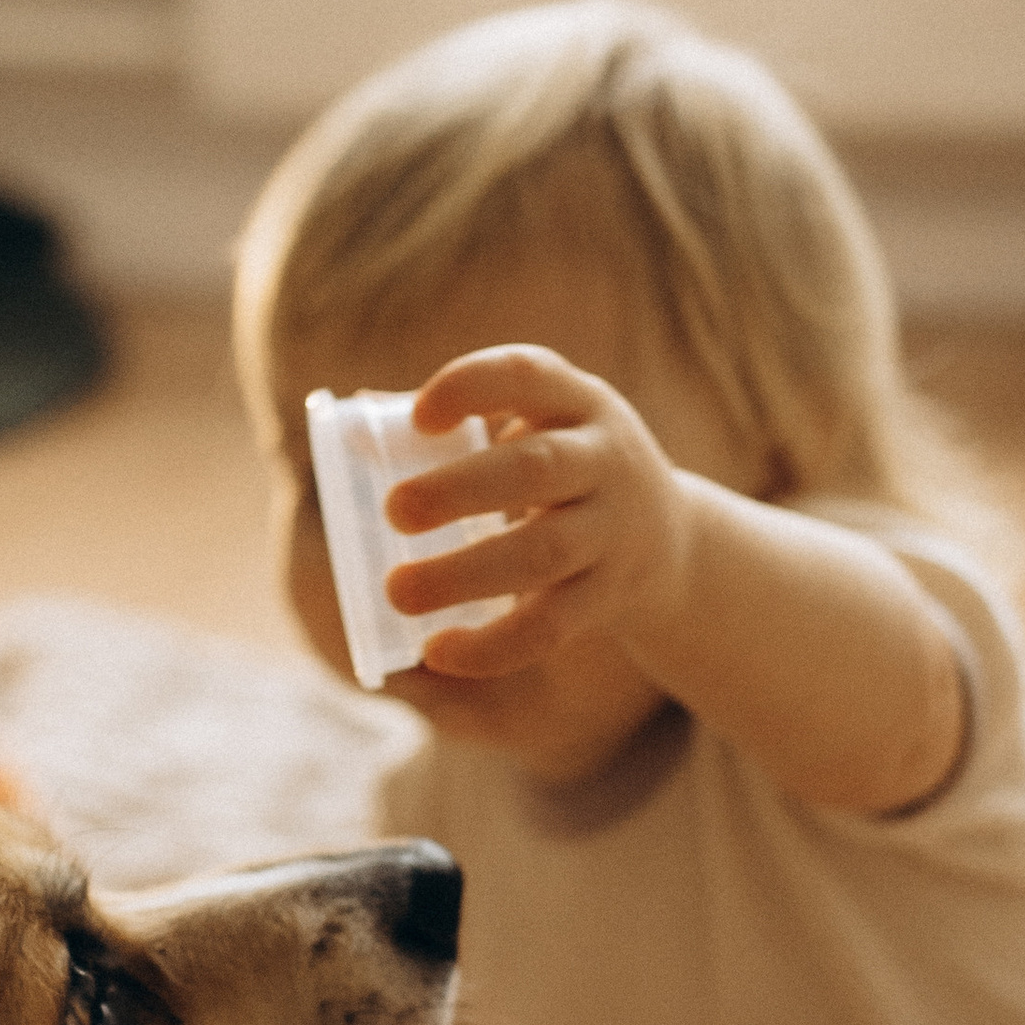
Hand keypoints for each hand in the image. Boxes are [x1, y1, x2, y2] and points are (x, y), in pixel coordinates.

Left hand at [383, 346, 694, 682]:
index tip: (420, 417)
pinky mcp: (610, 597)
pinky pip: (550, 625)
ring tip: (397, 592)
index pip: (528, 374)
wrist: (673, 542)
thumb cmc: (568, 474)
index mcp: (578, 403)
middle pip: (535, 470)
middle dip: (459, 490)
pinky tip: (438, 651)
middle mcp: (606, 459)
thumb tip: (351, 430)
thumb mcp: (541, 430)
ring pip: (542, 554)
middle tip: (394, 511)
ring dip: (463, 575)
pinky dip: (492, 646)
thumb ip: (463, 426)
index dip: (471, 388)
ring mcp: (614, 531)